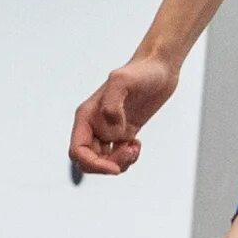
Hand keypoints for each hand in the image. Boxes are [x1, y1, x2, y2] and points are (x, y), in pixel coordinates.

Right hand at [70, 54, 178, 176]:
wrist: (160, 68)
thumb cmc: (141, 71)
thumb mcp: (122, 81)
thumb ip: (111, 103)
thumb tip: (110, 128)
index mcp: (86, 116)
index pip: (77, 151)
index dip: (93, 165)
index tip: (115, 168)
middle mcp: (94, 124)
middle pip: (89, 161)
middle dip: (107, 166)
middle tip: (127, 152)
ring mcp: (109, 129)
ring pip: (103, 161)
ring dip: (119, 163)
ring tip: (134, 147)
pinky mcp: (124, 132)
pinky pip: (118, 156)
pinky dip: (128, 158)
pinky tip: (136, 144)